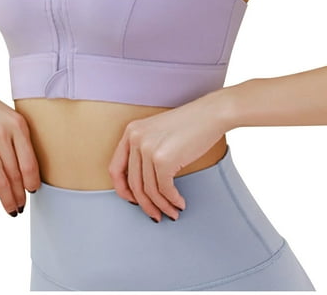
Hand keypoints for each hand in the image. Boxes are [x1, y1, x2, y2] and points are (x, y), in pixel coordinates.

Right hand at [0, 82, 40, 217]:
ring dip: (7, 200)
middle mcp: (3, 135)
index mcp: (18, 126)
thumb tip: (28, 169)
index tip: (34, 191)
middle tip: (21, 207)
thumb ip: (19, 138)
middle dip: (20, 196)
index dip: (33, 182)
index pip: (30, 163)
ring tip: (11, 211)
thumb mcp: (10, 116)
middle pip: (15, 175)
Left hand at [108, 95, 229, 221]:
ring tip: (172, 212)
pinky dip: (172, 200)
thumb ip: (145, 150)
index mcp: (130, 132)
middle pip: (133, 183)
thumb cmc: (189, 123)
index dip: (122, 189)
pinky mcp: (163, 159)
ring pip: (149, 190)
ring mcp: (148, 149)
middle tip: (155, 214)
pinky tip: (180, 203)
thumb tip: (141, 184)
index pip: (115, 168)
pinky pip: (164, 189)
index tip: (133, 200)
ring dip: (161, 206)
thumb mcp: (157, 132)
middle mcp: (135, 139)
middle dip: (145, 204)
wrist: (211, 113)